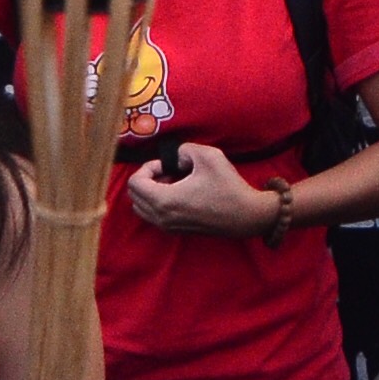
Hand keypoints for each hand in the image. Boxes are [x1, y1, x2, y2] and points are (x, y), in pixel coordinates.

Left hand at [125, 138, 282, 238]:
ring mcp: (167, 227)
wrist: (245, 216)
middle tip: (168, 170)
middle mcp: (161, 218)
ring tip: (172, 181)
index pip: (135, 183)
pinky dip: (157, 202)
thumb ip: (184, 149)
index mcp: (165, 201)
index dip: (148, 167)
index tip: (167, 164)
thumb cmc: (228, 187)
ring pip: (141, 207)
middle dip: (147, 178)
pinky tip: (180, 192)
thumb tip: (175, 157)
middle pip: (133, 196)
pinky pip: (152, 215)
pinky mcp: (175, 230)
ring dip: (150, 191)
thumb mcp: (208, 155)